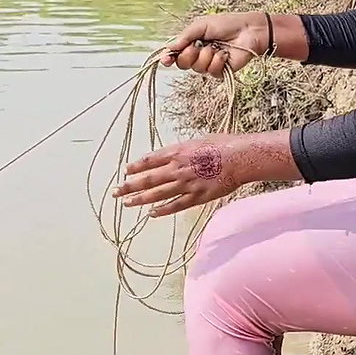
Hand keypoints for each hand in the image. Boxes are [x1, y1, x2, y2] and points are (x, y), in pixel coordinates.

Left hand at [112, 136, 244, 217]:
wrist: (239, 157)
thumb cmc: (223, 144)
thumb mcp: (198, 140)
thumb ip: (184, 150)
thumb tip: (176, 154)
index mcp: (177, 152)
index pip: (149, 160)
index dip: (136, 167)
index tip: (126, 171)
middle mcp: (176, 168)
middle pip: (148, 179)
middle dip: (129, 185)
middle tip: (116, 191)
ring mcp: (185, 184)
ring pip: (157, 194)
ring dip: (140, 199)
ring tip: (126, 203)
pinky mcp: (197, 196)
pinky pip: (176, 205)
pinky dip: (163, 210)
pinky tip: (151, 214)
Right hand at [161, 11, 268, 77]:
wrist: (248, 31)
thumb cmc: (227, 24)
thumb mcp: (201, 25)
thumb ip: (184, 37)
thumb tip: (168, 47)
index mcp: (192, 43)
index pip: (175, 54)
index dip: (168, 58)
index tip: (165, 59)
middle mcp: (198, 55)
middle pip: (182, 64)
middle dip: (189, 55)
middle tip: (198, 46)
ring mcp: (209, 65)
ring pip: (197, 68)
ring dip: (206, 56)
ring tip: (216, 47)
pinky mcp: (221, 72)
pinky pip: (211, 72)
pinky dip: (217, 61)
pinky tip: (224, 54)